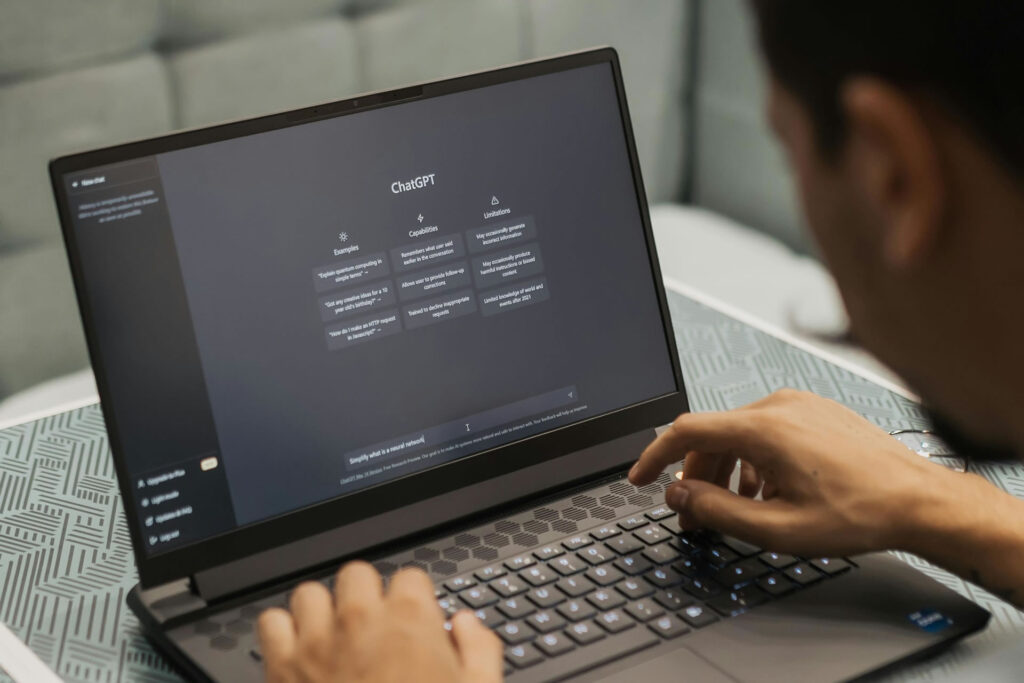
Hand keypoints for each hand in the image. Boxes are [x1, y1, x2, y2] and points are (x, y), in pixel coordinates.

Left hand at [258, 562, 502, 682]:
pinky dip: (282, 634)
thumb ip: (479, 651)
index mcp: (409, 621)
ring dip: (320, 612)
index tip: (412, 623)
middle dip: (365, 597)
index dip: (413, 602)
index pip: (409, 578)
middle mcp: (360, 621)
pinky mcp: (282, 667)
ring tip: (332, 638)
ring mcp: (316, 642)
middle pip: (357, 574)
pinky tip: (298, 654)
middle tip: (372, 629)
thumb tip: (466, 626)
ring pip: (310, 593)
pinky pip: (271, 623)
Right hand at [628, 389, 964, 556]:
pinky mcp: (814, 411)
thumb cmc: (862, 512)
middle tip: (693, 515)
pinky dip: (753, 460)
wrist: (919, 500)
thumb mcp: (777, 528)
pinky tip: (767, 493)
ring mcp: (798, 405)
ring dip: (725, 470)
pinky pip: (766, 430)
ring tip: (735, 510)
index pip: (685, 431)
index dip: (654, 456)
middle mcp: (778, 406)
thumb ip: (717, 511)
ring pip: (738, 434)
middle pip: (711, 436)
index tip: (640, 477)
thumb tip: (679, 497)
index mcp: (763, 428)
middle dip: (695, 476)